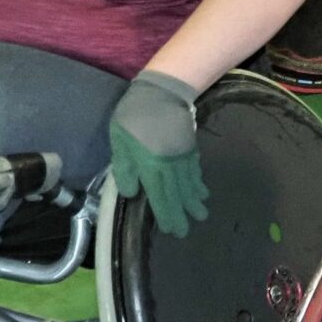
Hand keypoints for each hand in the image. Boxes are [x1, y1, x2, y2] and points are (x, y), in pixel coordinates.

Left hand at [108, 72, 210, 238]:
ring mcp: (182, 157)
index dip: (166, 214)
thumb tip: (130, 192)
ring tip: (200, 214)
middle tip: (186, 231)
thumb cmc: (135, 115)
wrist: (163, 90)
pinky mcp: (189, 148)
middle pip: (177, 194)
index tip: (172, 229)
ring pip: (189, 184)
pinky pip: (195, 171)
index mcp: (150, 166)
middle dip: (182, 213)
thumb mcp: (119, 139)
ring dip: (193, 201)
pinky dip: (198, 183)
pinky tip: (201, 191)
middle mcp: (170, 166)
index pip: (159, 196)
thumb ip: (124, 167)